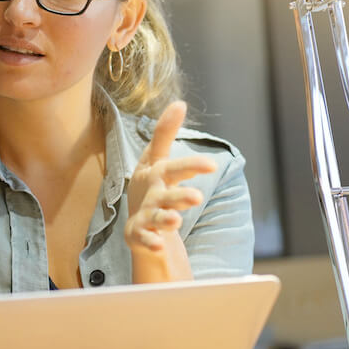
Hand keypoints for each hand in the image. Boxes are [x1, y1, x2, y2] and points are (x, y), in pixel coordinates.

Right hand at [125, 101, 215, 280]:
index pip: (173, 167)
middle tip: (197, 198)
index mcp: (155, 174)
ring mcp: (144, 214)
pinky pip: (143, 240)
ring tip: (176, 222)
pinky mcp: (138, 234)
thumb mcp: (157, 159)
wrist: (136, 218)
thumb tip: (179, 102)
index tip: (212, 165)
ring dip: (165, 219)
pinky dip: (149, 243)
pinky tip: (158, 246)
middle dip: (179, 196)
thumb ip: (165, 133)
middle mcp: (151, 194)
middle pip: (165, 194)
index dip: (191, 166)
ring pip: (156, 218)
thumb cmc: (152, 185)